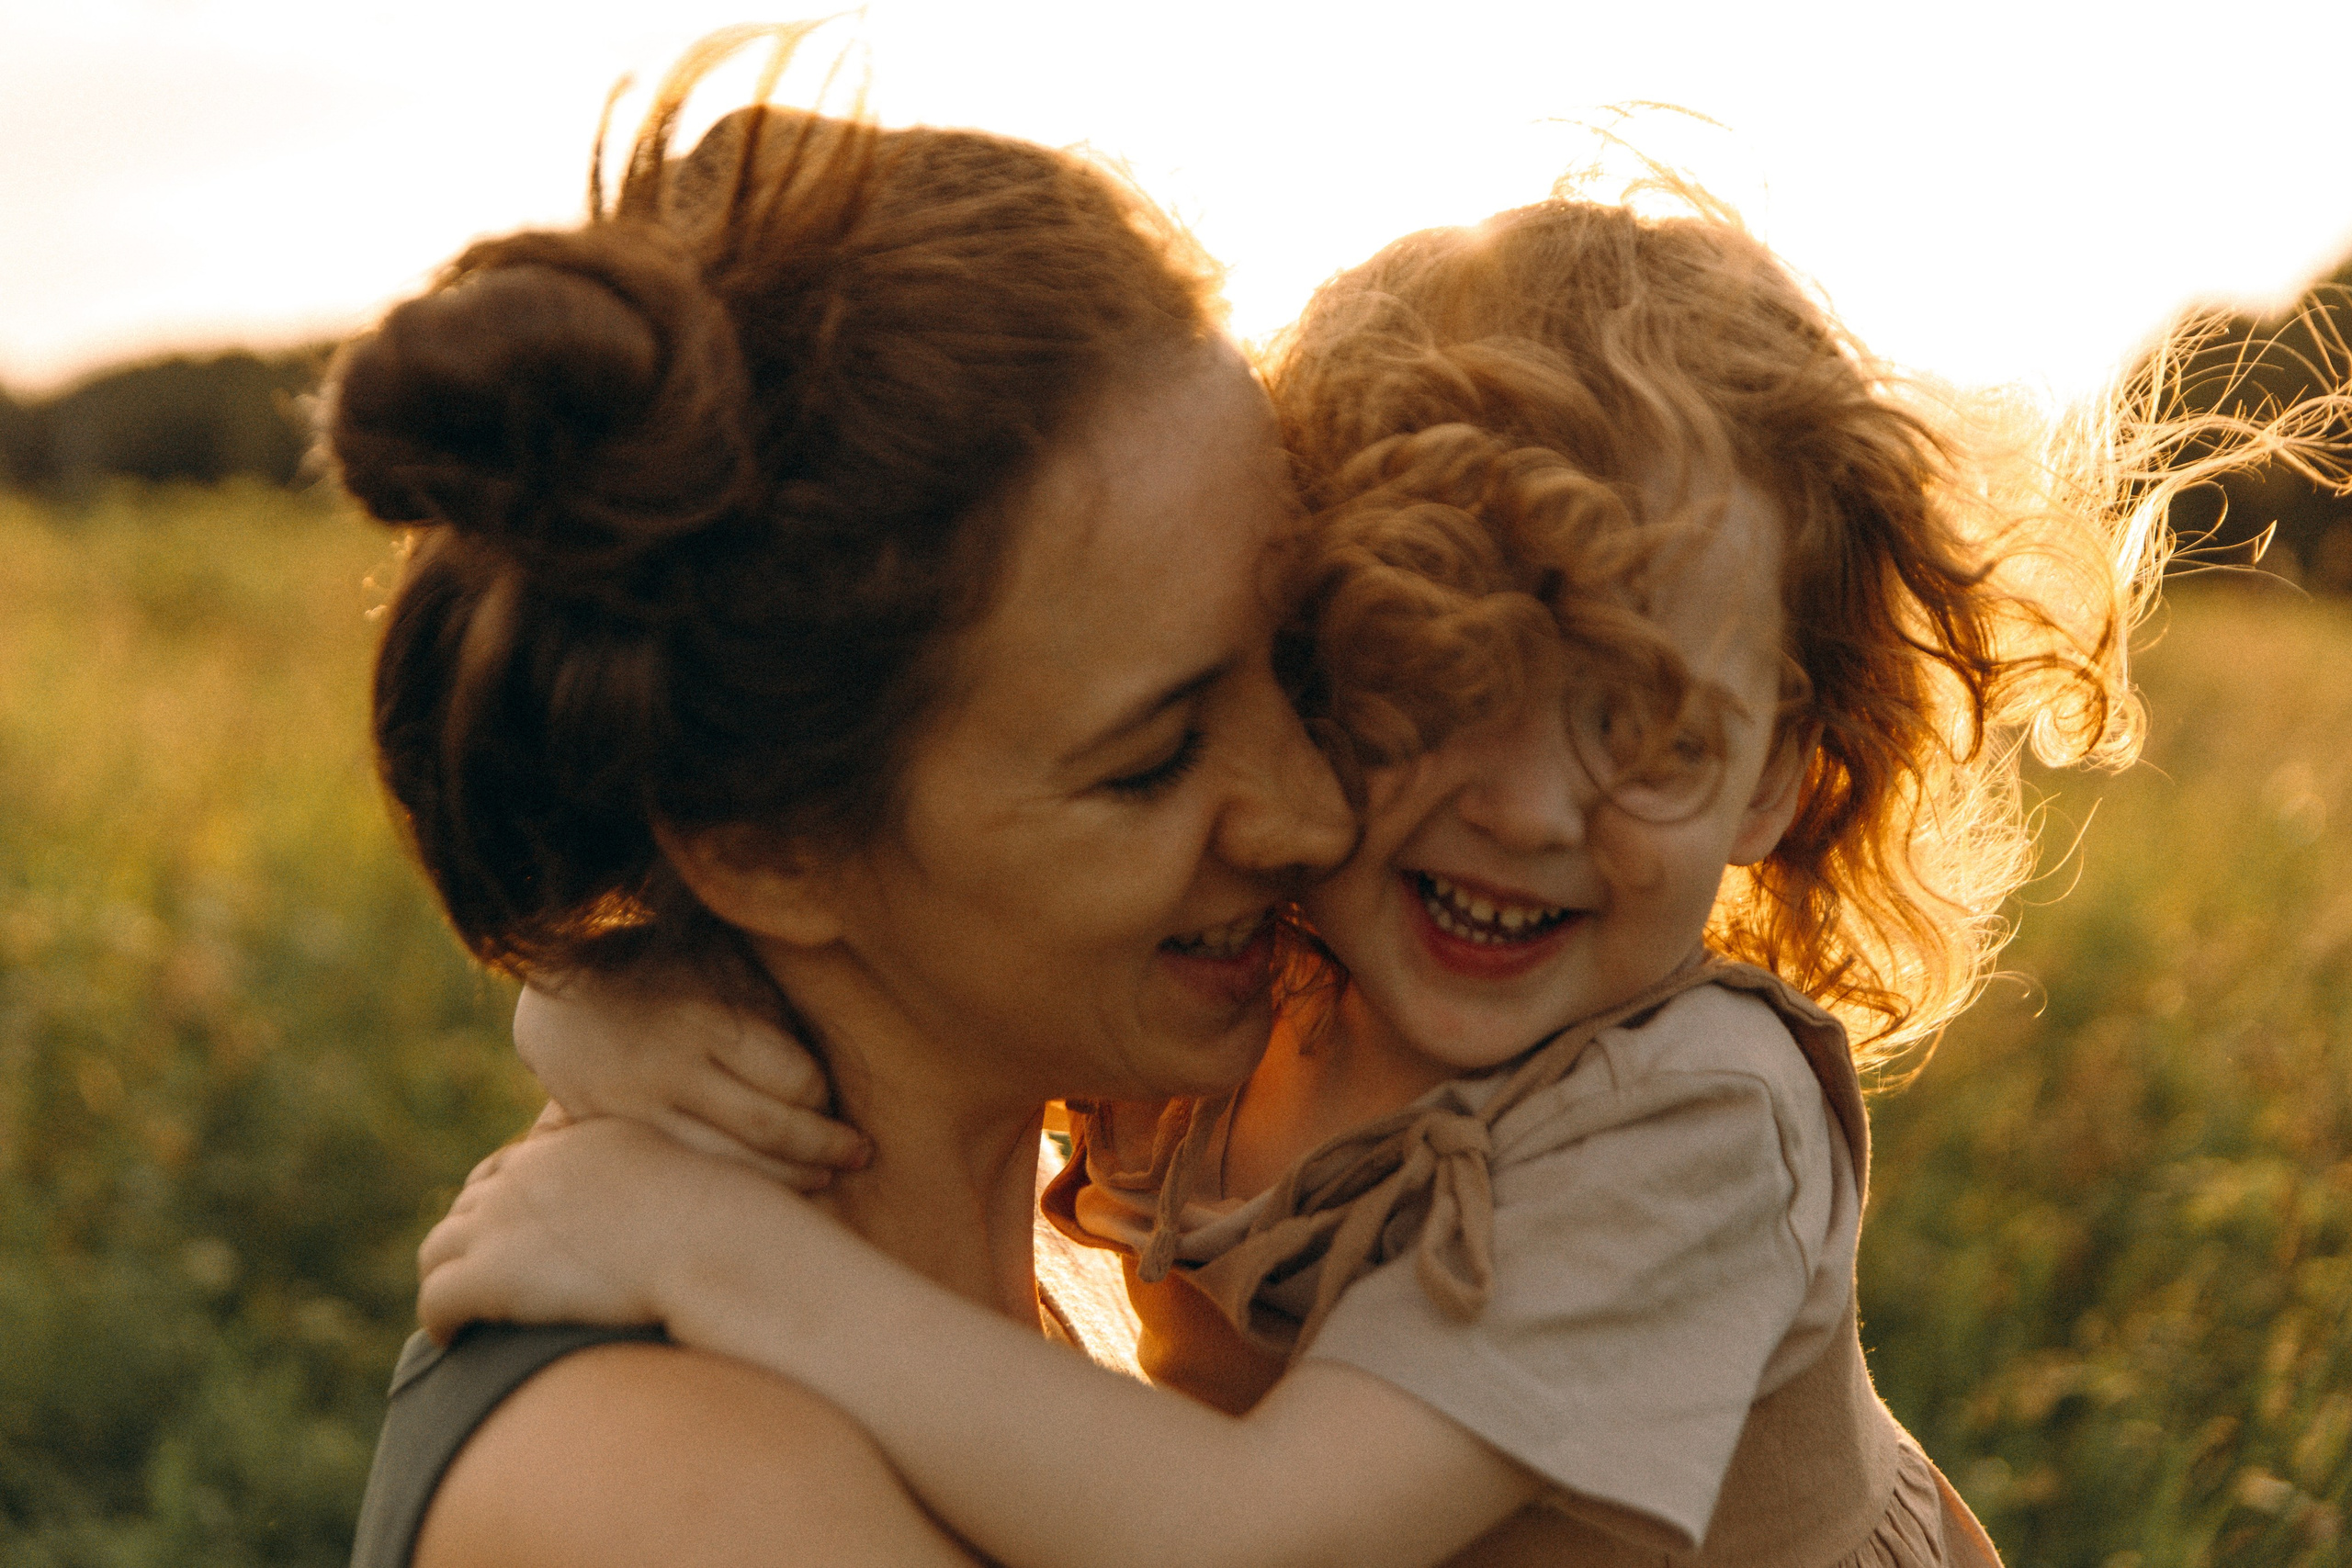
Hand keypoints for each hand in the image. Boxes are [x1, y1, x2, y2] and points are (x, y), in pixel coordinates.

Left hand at [418, 1118, 770, 1342]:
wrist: (710, 1246)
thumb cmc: (719, 1226)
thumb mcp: (679, 1175)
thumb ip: (647, 1179)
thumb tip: (652, 1208)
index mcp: (567, 1147)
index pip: (505, 1169)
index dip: (496, 1206)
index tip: (505, 1240)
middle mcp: (525, 1176)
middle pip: (466, 1206)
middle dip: (467, 1243)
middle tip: (477, 1281)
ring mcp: (501, 1223)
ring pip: (437, 1251)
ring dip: (445, 1279)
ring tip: (458, 1311)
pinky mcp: (489, 1275)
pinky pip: (436, 1299)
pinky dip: (439, 1319)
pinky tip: (453, 1339)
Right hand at [516, 971, 868, 1188]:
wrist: (560, 996)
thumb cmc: (667, 976)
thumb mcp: (723, 972)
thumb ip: (772, 1015)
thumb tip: (838, 1075)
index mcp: (704, 1017)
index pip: (794, 1076)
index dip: (824, 1095)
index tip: (835, 1098)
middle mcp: (668, 1066)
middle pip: (768, 1128)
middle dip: (824, 1147)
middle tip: (861, 1155)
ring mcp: (633, 1108)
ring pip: (727, 1165)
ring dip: (787, 1178)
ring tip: (825, 1176)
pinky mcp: (612, 1138)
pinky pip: (683, 1174)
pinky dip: (729, 1186)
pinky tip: (763, 1186)